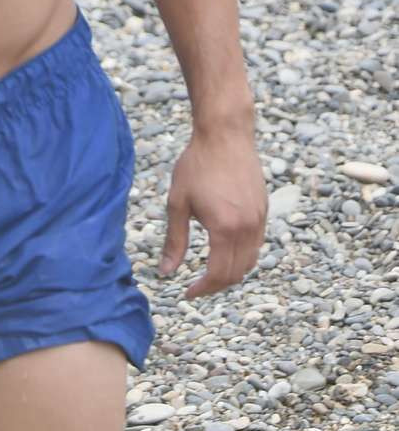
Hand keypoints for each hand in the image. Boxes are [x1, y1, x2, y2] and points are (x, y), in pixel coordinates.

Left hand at [159, 125, 265, 297]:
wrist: (225, 136)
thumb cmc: (197, 165)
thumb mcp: (177, 202)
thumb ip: (174, 240)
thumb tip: (166, 272)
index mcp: (225, 228)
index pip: (219, 274)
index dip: (203, 289)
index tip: (187, 294)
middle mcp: (248, 229)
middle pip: (238, 273)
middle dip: (216, 286)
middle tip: (195, 287)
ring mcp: (260, 221)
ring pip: (250, 262)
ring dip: (231, 273)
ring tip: (207, 272)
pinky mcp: (264, 212)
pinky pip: (256, 246)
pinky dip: (241, 256)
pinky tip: (222, 251)